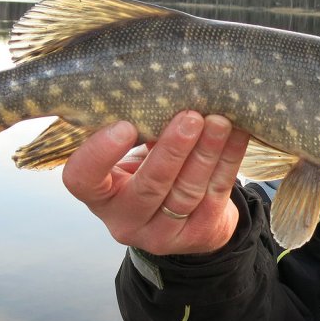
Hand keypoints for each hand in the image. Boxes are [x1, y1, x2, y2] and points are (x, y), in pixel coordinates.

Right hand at [62, 111, 250, 255]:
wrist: (186, 217)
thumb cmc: (150, 171)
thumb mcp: (132, 155)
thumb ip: (138, 131)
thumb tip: (160, 87)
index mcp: (100, 196)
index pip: (83, 180)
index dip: (99, 154)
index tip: (124, 124)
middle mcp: (126, 220)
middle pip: (148, 187)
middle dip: (172, 150)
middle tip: (190, 117)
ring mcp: (163, 233)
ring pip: (187, 192)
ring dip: (206, 153)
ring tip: (219, 122)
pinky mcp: (199, 233)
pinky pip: (216, 193)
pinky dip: (228, 160)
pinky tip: (237, 135)